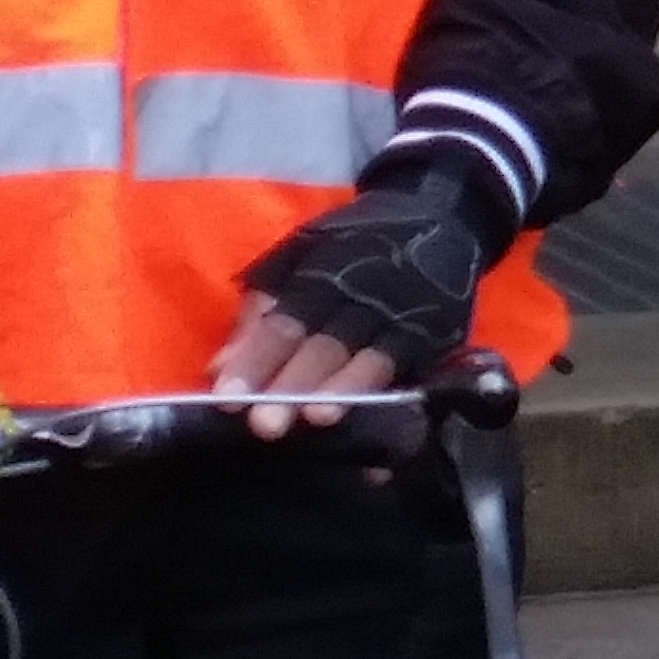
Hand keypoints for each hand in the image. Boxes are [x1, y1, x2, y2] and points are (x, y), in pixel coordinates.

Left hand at [225, 177, 495, 437]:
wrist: (439, 216)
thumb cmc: (350, 246)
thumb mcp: (298, 257)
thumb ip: (259, 310)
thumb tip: (219, 370)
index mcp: (326, 272)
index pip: (286, 320)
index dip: (256, 359)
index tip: (224, 396)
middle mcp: (368, 295)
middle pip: (328, 344)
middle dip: (296, 385)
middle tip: (265, 425)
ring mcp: (408, 318)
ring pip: (374, 359)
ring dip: (346, 391)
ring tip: (319, 419)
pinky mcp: (439, 339)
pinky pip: (414, 375)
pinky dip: (394, 411)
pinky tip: (374, 442)